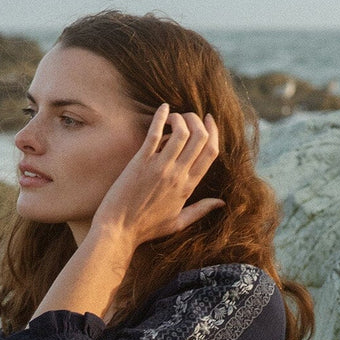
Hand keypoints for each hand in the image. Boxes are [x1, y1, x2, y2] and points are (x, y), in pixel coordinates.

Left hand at [91, 106, 222, 249]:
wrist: (118, 231)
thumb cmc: (146, 228)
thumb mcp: (178, 222)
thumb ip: (200, 210)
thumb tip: (221, 203)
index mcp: (188, 187)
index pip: (211, 152)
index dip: (213, 132)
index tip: (209, 120)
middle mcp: (177, 175)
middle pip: (200, 137)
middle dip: (198, 120)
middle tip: (189, 117)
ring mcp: (159, 167)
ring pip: (182, 131)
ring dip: (181, 117)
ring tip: (174, 117)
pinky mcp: (141, 162)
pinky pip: (155, 133)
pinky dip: (161, 116)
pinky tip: (163, 108)